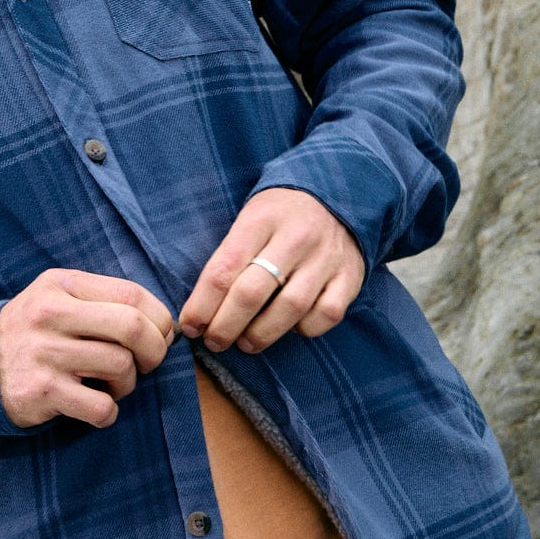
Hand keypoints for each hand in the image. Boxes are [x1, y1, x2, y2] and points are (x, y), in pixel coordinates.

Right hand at [0, 269, 174, 428]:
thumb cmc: (34, 332)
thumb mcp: (58, 298)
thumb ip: (103, 302)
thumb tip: (164, 327)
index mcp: (61, 284)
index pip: (130, 293)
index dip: (159, 318)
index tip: (160, 335)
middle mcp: (51, 313)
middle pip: (131, 327)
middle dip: (155, 350)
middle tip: (148, 364)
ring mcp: (45, 352)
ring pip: (120, 367)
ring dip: (128, 384)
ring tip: (110, 385)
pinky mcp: (41, 391)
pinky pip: (101, 406)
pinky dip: (108, 412)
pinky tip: (94, 405)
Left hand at [178, 189, 363, 354]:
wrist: (336, 194)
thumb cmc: (279, 215)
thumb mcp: (250, 218)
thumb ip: (230, 256)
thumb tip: (201, 308)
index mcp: (261, 219)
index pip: (224, 268)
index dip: (202, 304)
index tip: (189, 326)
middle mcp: (295, 237)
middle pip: (252, 293)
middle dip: (226, 325)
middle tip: (214, 342)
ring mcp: (326, 258)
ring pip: (289, 308)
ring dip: (261, 334)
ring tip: (245, 344)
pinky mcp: (350, 277)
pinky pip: (325, 315)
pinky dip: (305, 328)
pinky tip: (290, 327)